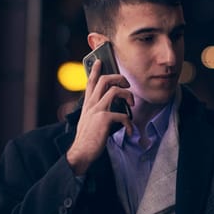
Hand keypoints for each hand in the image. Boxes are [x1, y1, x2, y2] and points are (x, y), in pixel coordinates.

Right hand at [66, 59, 133, 174]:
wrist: (81, 153)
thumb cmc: (88, 139)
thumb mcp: (89, 121)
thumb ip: (97, 112)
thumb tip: (113, 108)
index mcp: (87, 104)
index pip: (90, 82)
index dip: (95, 70)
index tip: (99, 60)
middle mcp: (91, 104)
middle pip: (104, 80)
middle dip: (119, 78)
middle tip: (127, 84)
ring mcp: (97, 110)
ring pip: (115, 91)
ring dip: (128, 95)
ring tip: (132, 104)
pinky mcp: (104, 119)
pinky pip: (123, 115)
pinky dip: (130, 124)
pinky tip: (130, 132)